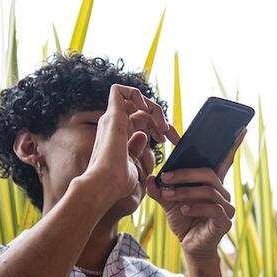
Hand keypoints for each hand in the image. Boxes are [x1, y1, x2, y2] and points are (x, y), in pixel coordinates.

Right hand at [80, 84, 170, 212]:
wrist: (105, 185)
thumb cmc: (118, 182)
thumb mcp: (134, 164)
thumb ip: (137, 149)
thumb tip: (143, 136)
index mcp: (118, 135)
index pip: (139, 120)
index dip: (155, 126)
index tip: (165, 140)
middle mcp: (113, 124)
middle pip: (140, 109)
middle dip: (160, 118)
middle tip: (171, 135)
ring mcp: (112, 119)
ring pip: (135, 100)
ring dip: (154, 110)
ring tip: (163, 128)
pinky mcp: (113, 116)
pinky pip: (119, 91)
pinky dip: (136, 94)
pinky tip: (146, 109)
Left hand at [144, 129, 243, 261]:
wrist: (190, 246)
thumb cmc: (183, 221)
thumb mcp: (168, 202)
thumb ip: (160, 189)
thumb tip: (150, 177)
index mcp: (212, 183)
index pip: (224, 161)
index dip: (233, 146)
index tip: (241, 129)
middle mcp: (222, 192)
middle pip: (208, 173)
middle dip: (185, 173)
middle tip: (165, 177)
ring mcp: (226, 207)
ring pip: (208, 190)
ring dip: (185, 191)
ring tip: (168, 195)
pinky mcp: (225, 221)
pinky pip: (213, 208)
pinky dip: (195, 207)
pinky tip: (183, 210)